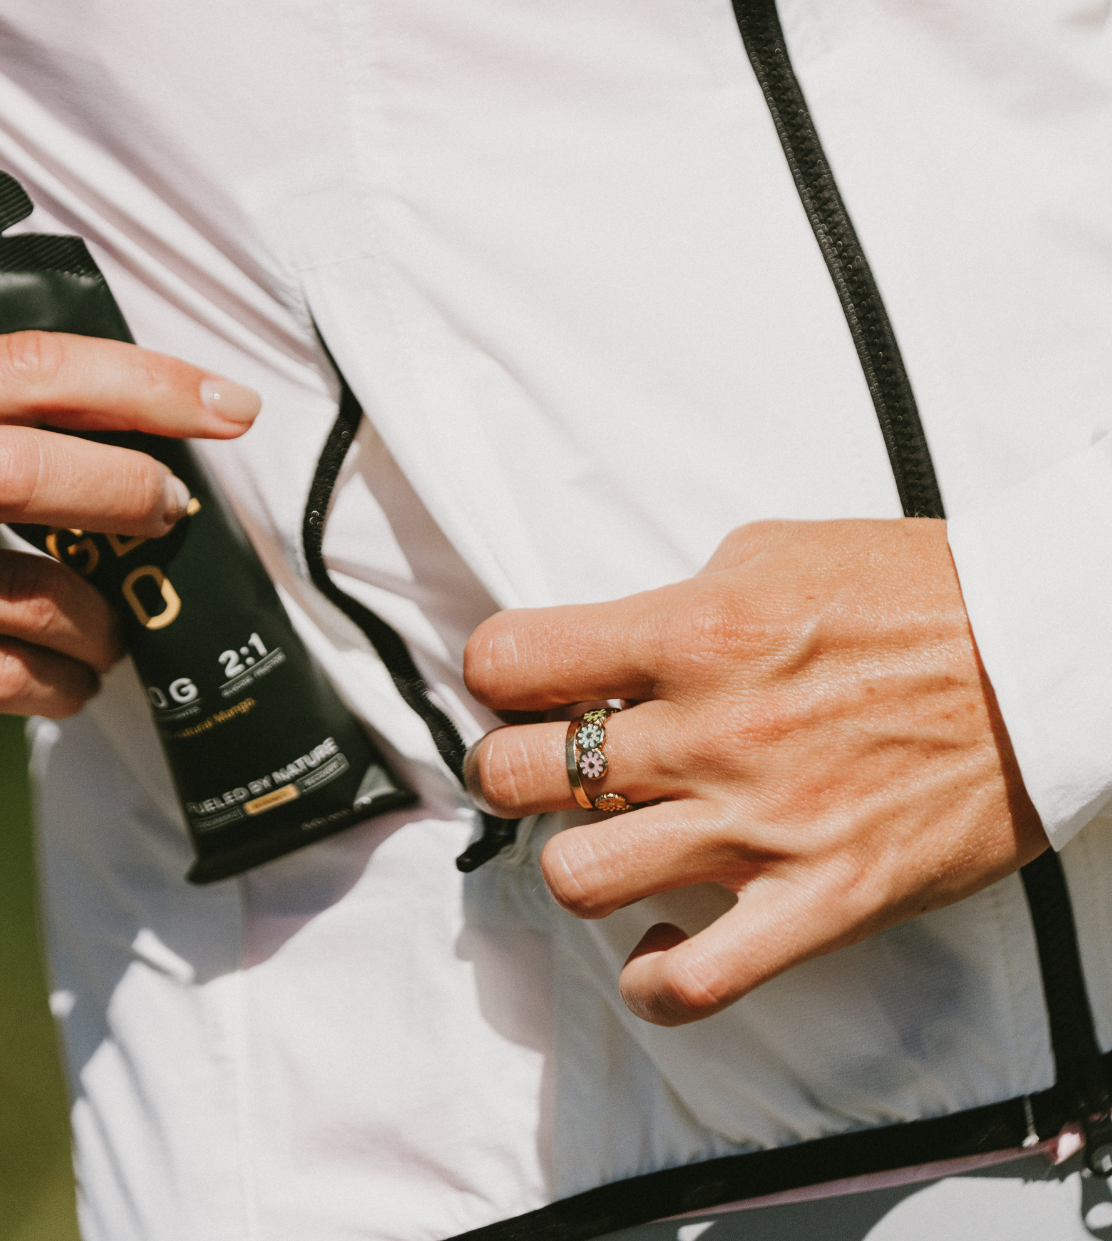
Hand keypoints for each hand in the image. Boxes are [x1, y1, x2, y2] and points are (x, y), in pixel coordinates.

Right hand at [0, 332, 259, 809]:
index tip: (217, 401)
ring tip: (112, 630)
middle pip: (17, 465)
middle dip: (124, 489)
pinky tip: (63, 684)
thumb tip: (101, 437)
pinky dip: (50, 683)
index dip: (133, 381)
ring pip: (14, 586)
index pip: (12, 368)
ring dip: (95, 615)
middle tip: (175, 511)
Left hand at [463, 517, 1046, 1024]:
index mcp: (691, 632)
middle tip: (539, 764)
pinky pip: (698, 981)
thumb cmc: (916, 592)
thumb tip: (619, 641)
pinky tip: (660, 949)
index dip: (497, 673)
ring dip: (576, 862)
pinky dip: (657, 981)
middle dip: (508, 768)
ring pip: (579, 877)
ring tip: (607, 843)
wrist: (1036, 656)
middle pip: (517, 773)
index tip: (516, 683)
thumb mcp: (773, 552)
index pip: (512, 659)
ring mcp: (758, 825)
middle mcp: (706, 731)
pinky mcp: (819, 901)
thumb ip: (682, 600)